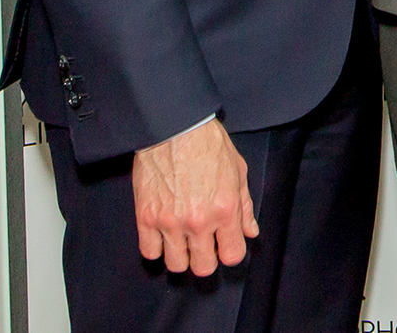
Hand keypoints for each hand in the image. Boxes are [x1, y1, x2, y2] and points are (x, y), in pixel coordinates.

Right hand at [131, 117, 255, 275]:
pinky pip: (149, 252)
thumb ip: (244, 206)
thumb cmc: (208, 144)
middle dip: (206, 259)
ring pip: (175, 265)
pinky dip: (157, 248)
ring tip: (182, 239)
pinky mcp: (146, 217)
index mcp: (225, 209)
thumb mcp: (238, 171)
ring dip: (181, 255)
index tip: (225, 245)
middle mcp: (198, 221)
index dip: (230, 252)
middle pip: (202, 267)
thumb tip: (250, 231)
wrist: (175, 127)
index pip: (232, 255)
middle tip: (203, 244)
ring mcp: (170, 222)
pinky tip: (163, 234)